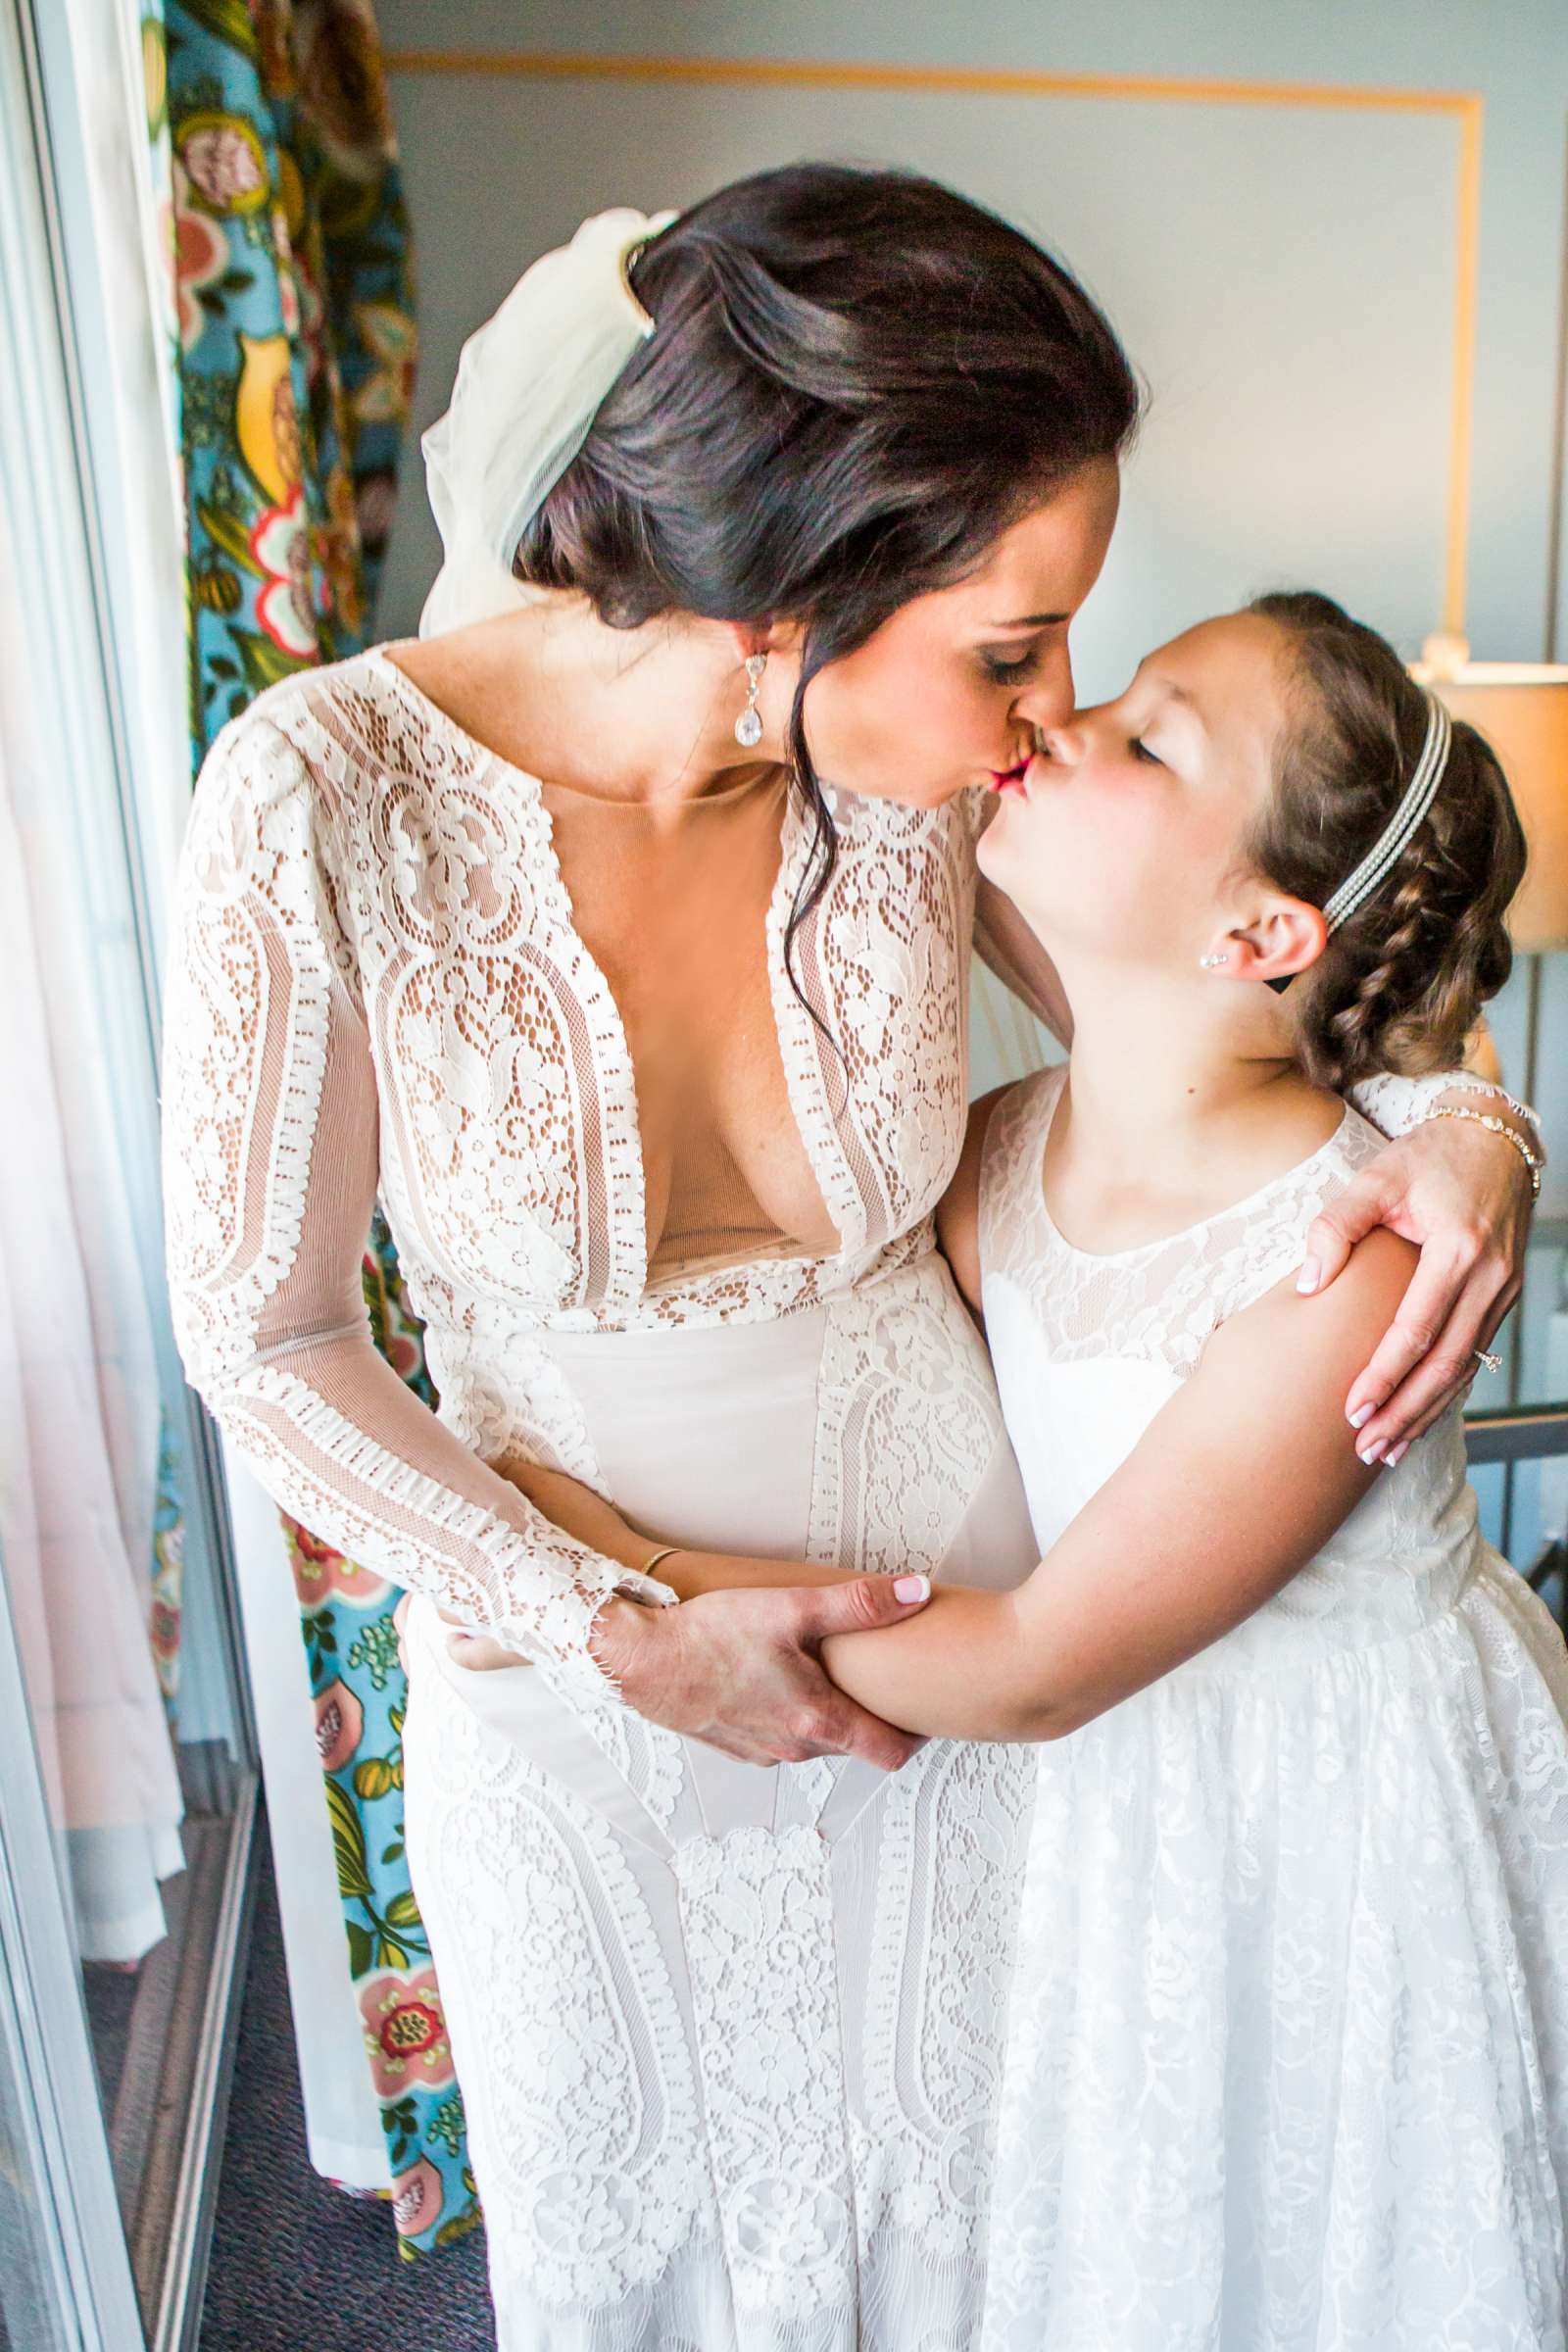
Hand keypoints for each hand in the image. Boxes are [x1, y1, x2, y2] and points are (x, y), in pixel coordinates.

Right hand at [588, 1578, 934, 1769]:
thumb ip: (859, 1604)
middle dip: (871, 1716)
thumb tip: (916, 1593)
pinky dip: (789, 1715)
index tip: (926, 1707)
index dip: (916, 1733)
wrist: (640, 1661)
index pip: (892, 1752)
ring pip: (816, 1740)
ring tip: (826, 1673)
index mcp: (818, 1719)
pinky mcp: (736, 1747)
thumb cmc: (711, 1636)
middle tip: (881, 1678)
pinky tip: (776, 1679)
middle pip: (855, 1743)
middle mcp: (796, 1747)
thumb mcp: (790, 1609)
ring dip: (827, 1715)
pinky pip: (780, 1737)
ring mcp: (764, 1751)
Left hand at [1300, 1106, 1531, 1456]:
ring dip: (1426, 1412)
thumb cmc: (1429, 1156)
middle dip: (1405, 1412)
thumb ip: (1337, 1225)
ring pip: (1466, 1368)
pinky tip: (1417, 1416)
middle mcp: (1490, 1277)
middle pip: (1446, 1364)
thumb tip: (1307, 1285)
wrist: (1496, 1138)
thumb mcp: (1376, 1177)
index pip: (1416, 1329)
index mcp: (1459, 1249)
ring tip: (1387, 1448)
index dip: (1383, 1375)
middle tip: (1366, 1448)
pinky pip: (1475, 1354)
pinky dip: (1446, 1390)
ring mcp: (1504, 1289)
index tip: (1352, 1410)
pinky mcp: (1504, 1296)